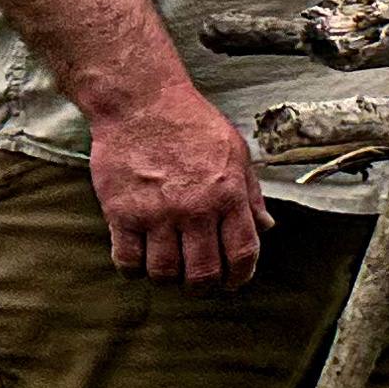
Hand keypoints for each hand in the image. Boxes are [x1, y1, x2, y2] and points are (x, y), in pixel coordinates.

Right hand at [91, 93, 267, 286]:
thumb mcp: (235, 152)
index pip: (242, 252)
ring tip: (169, 264)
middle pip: (202, 272)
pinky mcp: (121, 213)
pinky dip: (133, 269)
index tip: (233, 281)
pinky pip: (127, 261)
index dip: (240, 276)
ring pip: (163, 272)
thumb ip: (251, 194)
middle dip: (203, 284)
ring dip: (168, 276)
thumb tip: (267, 227)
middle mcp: (194, 209)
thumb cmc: (191, 124)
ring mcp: (156, 213)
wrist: (141, 103)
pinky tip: (139, 257)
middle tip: (197, 277)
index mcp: (228, 194)